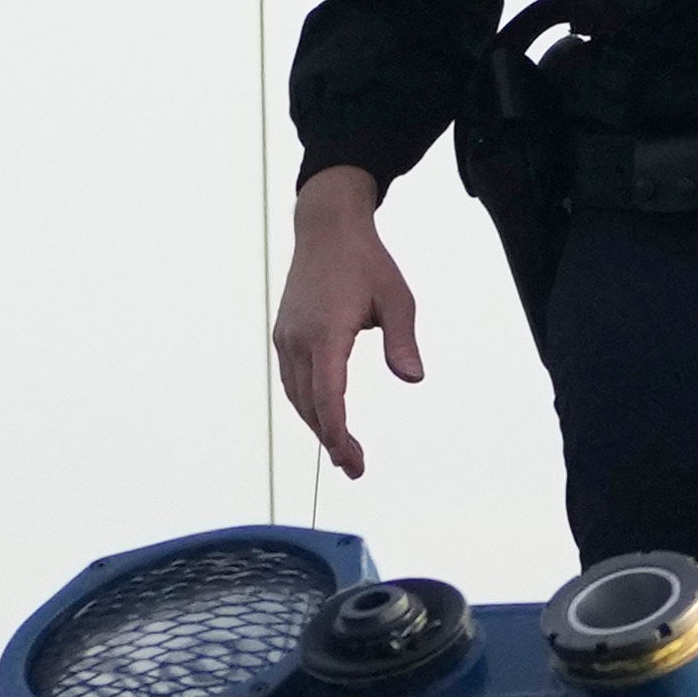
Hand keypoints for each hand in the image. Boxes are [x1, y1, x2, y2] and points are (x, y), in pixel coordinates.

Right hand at [276, 169, 426, 478]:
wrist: (326, 228)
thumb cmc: (366, 261)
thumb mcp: (397, 299)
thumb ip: (403, 341)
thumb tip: (413, 378)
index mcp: (326, 332)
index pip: (328, 396)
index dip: (338, 433)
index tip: (351, 460)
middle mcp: (299, 339)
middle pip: (309, 405)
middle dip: (330, 440)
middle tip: (354, 467)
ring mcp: (287, 337)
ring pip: (297, 396)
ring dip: (318, 425)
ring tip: (343, 451)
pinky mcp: (284, 334)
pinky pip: (292, 380)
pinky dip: (308, 404)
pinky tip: (325, 417)